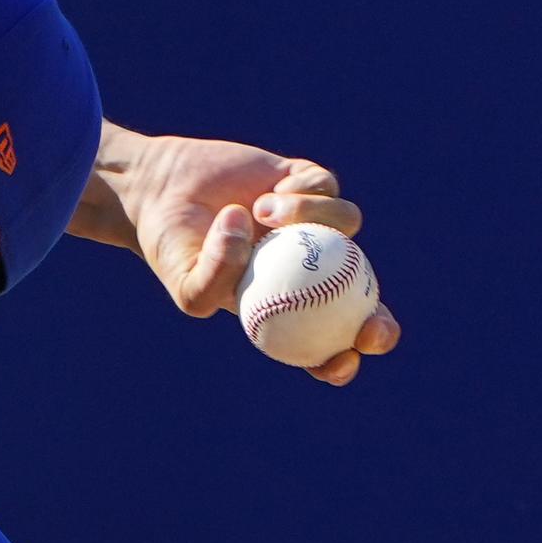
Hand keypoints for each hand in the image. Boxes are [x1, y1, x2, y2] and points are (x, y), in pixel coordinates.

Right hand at [73, 124, 402, 385]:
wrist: (162, 189)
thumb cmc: (172, 247)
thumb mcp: (185, 283)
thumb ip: (214, 280)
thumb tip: (254, 238)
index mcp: (285, 306)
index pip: (324, 346)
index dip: (342, 360)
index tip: (343, 358)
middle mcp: (308, 267)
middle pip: (362, 300)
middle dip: (379, 322)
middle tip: (371, 321)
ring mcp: (313, 224)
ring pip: (347, 224)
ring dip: (312, 216)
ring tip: (261, 212)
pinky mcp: (307, 182)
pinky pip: (326, 187)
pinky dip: (301, 192)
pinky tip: (268, 194)